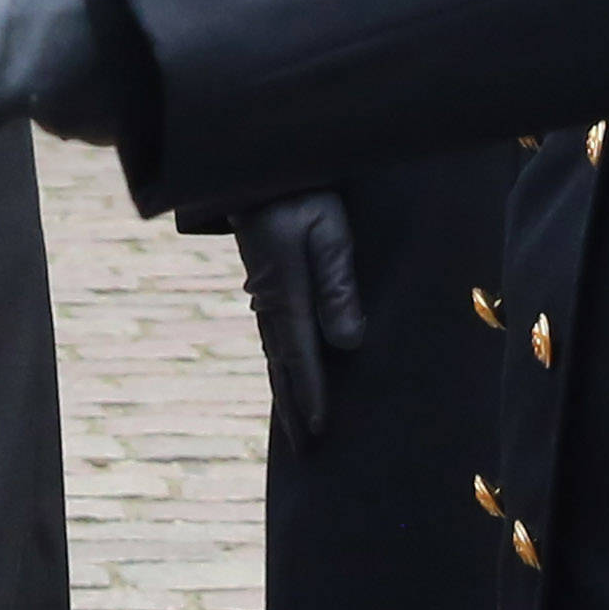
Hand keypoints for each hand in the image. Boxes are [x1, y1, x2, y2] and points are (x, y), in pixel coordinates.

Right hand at [232, 193, 365, 443]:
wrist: (259, 159)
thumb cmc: (301, 188)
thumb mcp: (328, 230)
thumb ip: (339, 285)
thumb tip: (349, 343)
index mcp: (284, 291)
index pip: (300, 356)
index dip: (312, 395)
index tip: (320, 431)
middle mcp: (269, 298)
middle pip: (281, 364)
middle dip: (294, 406)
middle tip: (303, 450)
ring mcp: (263, 289)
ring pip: (274, 351)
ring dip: (285, 388)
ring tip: (294, 423)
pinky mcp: (266, 277)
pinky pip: (273, 332)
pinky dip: (280, 361)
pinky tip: (284, 370)